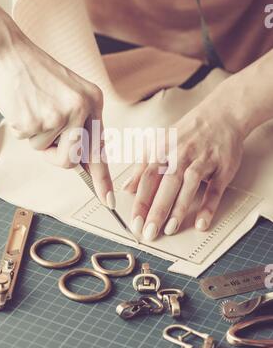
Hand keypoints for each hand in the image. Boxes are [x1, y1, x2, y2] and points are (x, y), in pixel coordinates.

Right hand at [0, 18, 114, 208]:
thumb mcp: (70, 93)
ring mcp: (60, 115)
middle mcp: (82, 108)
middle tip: (46, 134)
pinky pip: (29, 142)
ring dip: (37, 138)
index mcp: (94, 101)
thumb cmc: (37, 76)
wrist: (10, 53)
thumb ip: (80, 124)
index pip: (100, 148)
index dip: (103, 178)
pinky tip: (23, 106)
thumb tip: (81, 160)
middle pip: (72, 159)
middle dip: (56, 155)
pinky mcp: (36, 120)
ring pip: (47, 152)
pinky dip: (23, 129)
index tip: (107, 199)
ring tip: (34, 109)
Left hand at [125, 90, 243, 239]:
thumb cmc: (186, 133)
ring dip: (179, 208)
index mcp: (163, 149)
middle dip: (156, 209)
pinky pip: (215, 189)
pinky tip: (201, 222)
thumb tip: (126, 188)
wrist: (221, 115)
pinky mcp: (222, 168)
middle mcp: (181, 154)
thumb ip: (142, 166)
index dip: (140, 200)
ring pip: (189, 185)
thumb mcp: (159, 143)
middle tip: (148, 232)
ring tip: (170, 229)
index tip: (134, 221)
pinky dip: (209, 205)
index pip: (148, 178)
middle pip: (166, 184)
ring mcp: (203, 161)